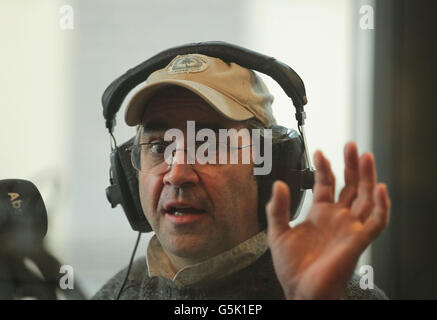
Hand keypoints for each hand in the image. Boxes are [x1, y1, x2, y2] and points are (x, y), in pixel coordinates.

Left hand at [266, 142, 389, 299]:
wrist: (300, 291)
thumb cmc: (292, 267)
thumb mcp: (278, 233)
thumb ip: (278, 208)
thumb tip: (279, 184)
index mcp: (320, 214)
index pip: (327, 184)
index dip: (324, 167)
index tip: (319, 152)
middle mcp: (338, 218)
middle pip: (351, 186)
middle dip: (352, 165)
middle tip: (351, 146)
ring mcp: (350, 228)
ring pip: (366, 198)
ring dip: (368, 178)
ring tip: (365, 156)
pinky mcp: (359, 241)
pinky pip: (377, 222)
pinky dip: (381, 206)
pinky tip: (379, 189)